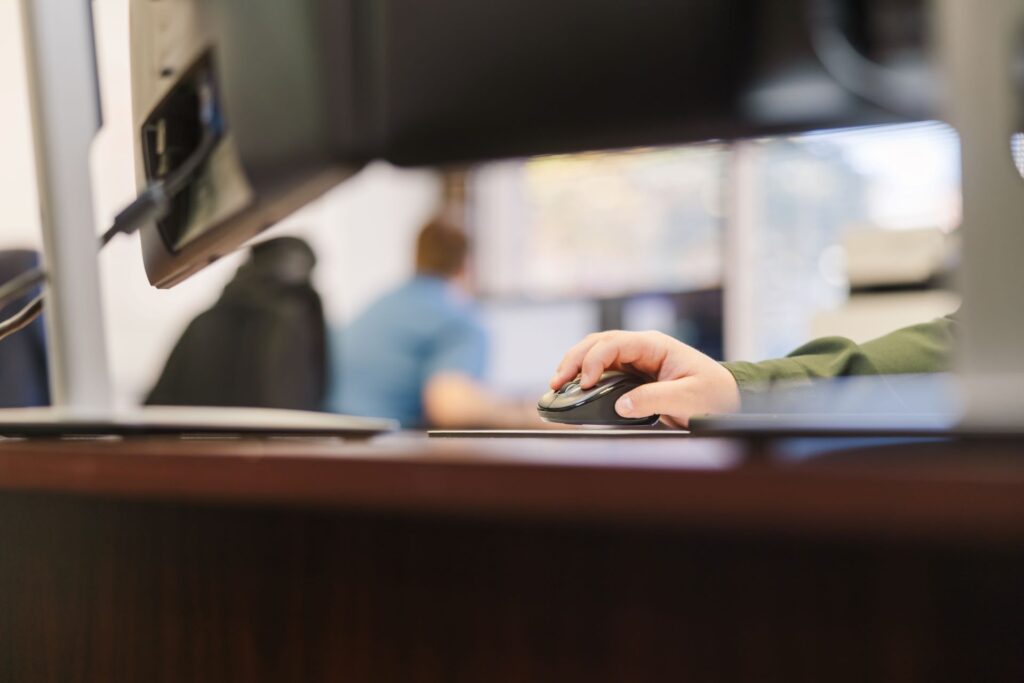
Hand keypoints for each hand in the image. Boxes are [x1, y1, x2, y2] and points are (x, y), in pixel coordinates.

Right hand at [549, 330, 740, 427]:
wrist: (729, 400)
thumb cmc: (714, 395)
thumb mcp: (688, 399)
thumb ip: (654, 400)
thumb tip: (621, 405)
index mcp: (655, 345)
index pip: (614, 344)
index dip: (593, 361)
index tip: (583, 384)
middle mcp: (642, 348)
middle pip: (598, 343)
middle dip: (574, 360)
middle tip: (556, 382)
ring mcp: (636, 360)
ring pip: (596, 354)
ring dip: (575, 366)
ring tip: (557, 384)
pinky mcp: (633, 375)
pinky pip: (603, 370)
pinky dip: (584, 377)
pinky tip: (573, 389)